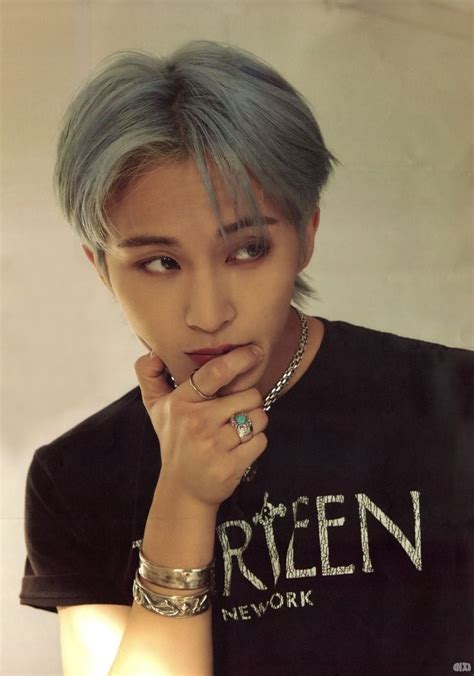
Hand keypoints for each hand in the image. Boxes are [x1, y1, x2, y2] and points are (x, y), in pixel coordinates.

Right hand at [134, 346, 268, 508]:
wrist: (182, 488)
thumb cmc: (174, 441)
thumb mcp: (156, 408)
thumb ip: (149, 376)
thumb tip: (152, 352)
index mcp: (181, 402)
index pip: (215, 373)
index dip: (239, 359)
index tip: (255, 352)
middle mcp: (197, 422)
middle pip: (249, 395)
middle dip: (249, 402)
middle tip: (234, 412)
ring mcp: (214, 445)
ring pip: (258, 418)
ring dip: (254, 423)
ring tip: (235, 430)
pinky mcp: (230, 465)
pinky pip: (261, 441)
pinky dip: (255, 443)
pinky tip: (238, 448)